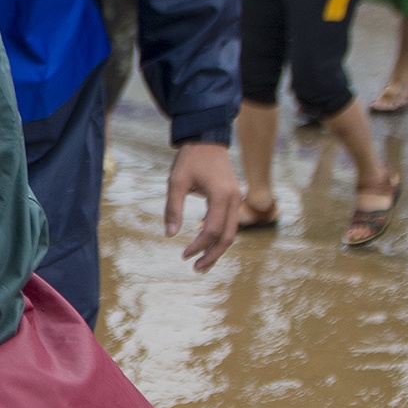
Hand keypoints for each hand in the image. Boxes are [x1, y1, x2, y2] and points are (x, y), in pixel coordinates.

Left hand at [165, 141, 238, 271]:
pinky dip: (220, 236)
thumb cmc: (190, 159)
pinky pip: (230, 223)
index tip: (184, 255)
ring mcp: (237, 199)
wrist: (207, 139)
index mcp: (222, 196)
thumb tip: (169, 234)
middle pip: (228, 236)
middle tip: (197, 269)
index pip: (212, 230)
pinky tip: (206, 245)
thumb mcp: (176, 181)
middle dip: (213, 255)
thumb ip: (173, 208)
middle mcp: (235, 200)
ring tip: (202, 263)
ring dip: (218, 249)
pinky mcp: (234, 198)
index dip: (198, 246)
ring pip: (231, 231)